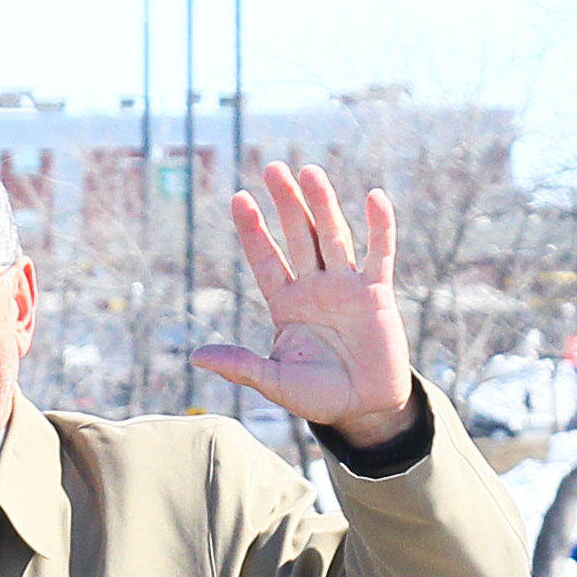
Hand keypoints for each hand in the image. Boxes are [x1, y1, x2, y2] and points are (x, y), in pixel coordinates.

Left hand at [190, 163, 417, 447]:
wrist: (364, 409)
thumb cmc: (318, 396)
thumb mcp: (273, 381)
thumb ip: (241, 365)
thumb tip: (196, 356)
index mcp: (286, 305)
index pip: (265, 260)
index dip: (253, 231)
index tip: (238, 198)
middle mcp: (315, 288)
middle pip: (298, 236)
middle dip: (285, 203)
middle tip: (272, 167)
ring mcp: (347, 287)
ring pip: (333, 236)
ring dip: (322, 204)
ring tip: (308, 171)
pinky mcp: (378, 293)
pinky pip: (380, 253)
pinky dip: (379, 226)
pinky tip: (372, 196)